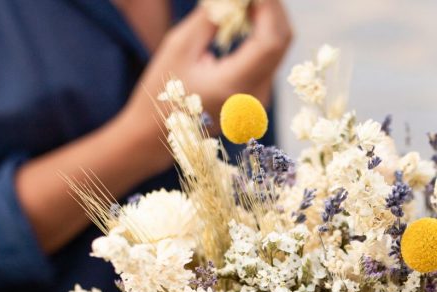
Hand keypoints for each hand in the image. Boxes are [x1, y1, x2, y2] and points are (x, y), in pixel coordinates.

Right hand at [125, 0, 291, 124]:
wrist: (156, 134)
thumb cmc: (162, 92)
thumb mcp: (180, 47)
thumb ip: (211, 19)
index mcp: (234, 86)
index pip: (269, 41)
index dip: (268, 8)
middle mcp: (254, 96)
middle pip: (281, 42)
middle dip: (272, 8)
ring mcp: (258, 98)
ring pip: (278, 49)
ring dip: (268, 18)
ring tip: (245, 1)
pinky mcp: (256, 96)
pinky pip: (268, 58)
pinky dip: (262, 33)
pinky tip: (245, 18)